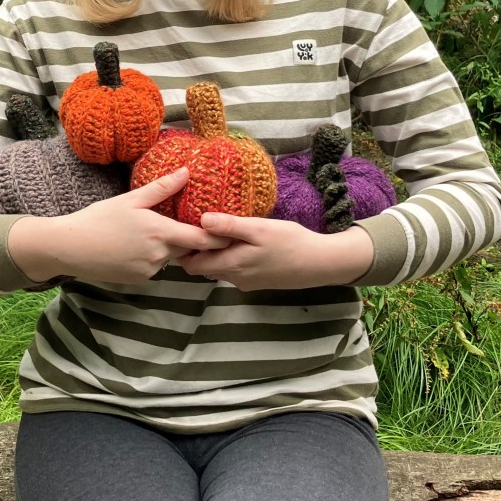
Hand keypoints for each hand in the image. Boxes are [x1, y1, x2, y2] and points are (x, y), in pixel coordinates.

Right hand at [8, 167, 230, 284]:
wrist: (69, 248)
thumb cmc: (99, 218)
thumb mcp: (131, 199)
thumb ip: (162, 188)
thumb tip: (187, 171)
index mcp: (160, 233)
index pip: (201, 239)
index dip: (218, 236)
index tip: (230, 230)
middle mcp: (159, 256)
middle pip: (187, 248)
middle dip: (191, 239)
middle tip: (194, 225)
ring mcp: (149, 271)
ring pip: (169, 257)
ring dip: (168, 247)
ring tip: (151, 231)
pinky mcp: (139, 280)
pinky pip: (155, 266)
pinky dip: (152, 256)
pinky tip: (135, 245)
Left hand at [177, 214, 374, 290]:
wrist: (321, 263)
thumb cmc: (290, 242)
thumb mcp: (259, 229)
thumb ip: (230, 226)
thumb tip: (200, 220)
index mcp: (231, 265)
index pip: (191, 264)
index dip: (182, 248)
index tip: (179, 226)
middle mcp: (234, 278)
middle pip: (203, 266)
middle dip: (194, 249)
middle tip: (191, 223)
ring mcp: (246, 281)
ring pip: (218, 267)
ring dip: (213, 251)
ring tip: (212, 228)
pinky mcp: (257, 279)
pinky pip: (233, 268)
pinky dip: (228, 255)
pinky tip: (236, 239)